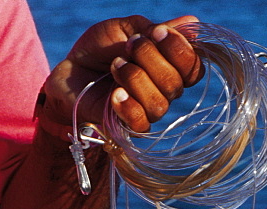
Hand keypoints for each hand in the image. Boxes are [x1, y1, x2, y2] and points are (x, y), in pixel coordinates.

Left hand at [42, 15, 201, 133]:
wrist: (72, 70)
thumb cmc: (100, 48)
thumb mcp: (127, 28)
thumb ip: (156, 29)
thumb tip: (193, 23)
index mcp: (170, 66)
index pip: (194, 68)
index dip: (180, 50)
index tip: (155, 32)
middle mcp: (164, 91)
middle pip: (176, 84)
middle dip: (150, 59)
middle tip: (127, 47)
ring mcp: (148, 111)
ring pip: (159, 104)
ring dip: (135, 79)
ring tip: (115, 66)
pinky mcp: (129, 127)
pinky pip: (141, 123)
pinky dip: (128, 105)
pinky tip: (114, 93)